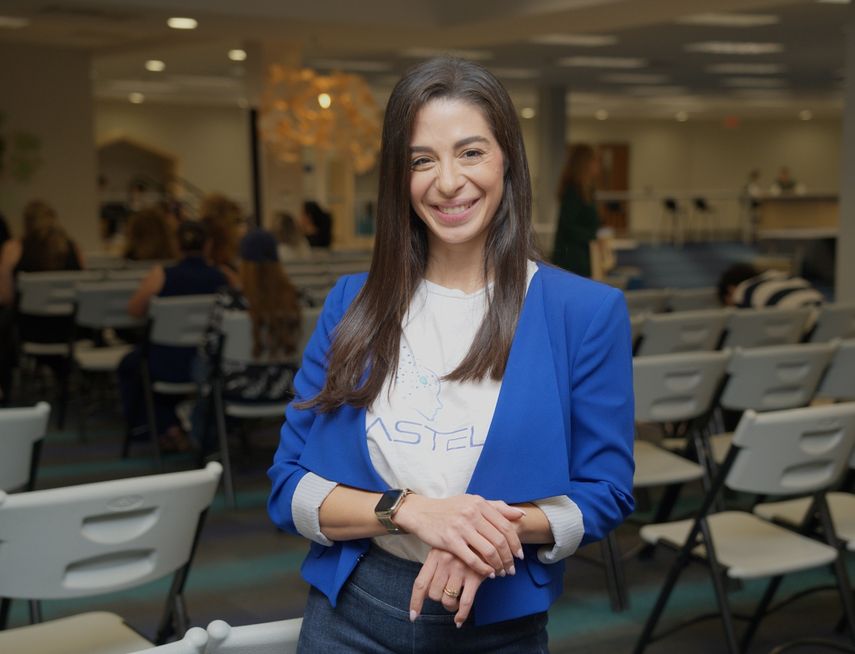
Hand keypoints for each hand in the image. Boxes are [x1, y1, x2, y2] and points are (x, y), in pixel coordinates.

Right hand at [393, 494, 525, 576]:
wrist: (421, 513)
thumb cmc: (450, 509)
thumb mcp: (472, 502)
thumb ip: (497, 507)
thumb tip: (521, 514)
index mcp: (479, 503)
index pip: (505, 525)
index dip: (515, 543)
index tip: (520, 556)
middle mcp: (472, 513)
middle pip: (499, 540)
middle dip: (509, 558)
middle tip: (512, 569)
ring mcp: (461, 527)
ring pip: (488, 551)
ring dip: (498, 565)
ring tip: (501, 573)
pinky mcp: (450, 541)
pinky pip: (472, 559)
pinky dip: (484, 569)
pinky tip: (488, 573)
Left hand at [409, 548, 486, 626]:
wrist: (487, 533)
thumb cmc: (463, 543)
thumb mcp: (445, 547)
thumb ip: (435, 565)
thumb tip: (425, 592)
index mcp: (435, 555)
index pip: (420, 583)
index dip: (416, 602)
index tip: (413, 616)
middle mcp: (445, 562)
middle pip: (433, 594)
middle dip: (439, 599)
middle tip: (445, 596)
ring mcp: (460, 569)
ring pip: (447, 599)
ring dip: (450, 606)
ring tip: (455, 603)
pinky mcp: (475, 576)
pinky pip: (465, 603)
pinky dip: (461, 615)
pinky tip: (459, 620)